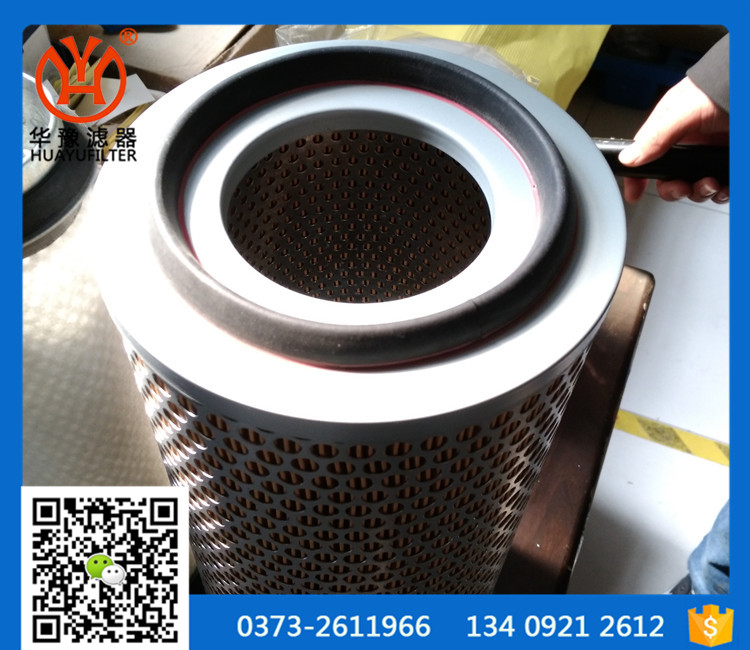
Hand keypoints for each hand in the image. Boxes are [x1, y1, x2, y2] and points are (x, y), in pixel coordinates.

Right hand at [618, 77, 728, 202]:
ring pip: (696, 186)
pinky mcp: (727, 161)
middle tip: (683, 187)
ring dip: (702, 192)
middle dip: (675, 190)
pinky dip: (722, 192)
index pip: (645, 158)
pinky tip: (725, 186)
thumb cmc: (726, 87)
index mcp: (669, 130)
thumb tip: (629, 158)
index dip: (637, 177)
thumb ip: (656, 136)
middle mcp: (688, 144)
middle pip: (670, 179)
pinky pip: (721, 186)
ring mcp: (709, 153)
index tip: (635, 194)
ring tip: (712, 184)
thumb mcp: (684, 111)